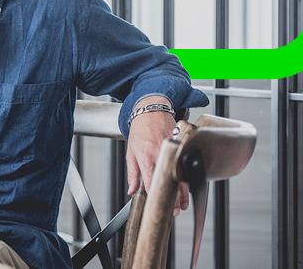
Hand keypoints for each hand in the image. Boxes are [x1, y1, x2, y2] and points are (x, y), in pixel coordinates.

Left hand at [126, 98, 188, 217]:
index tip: (157, 204)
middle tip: (174, 210)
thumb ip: (132, 173)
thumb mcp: (131, 152)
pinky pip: (186, 164)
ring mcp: (173, 149)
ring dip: (184, 192)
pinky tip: (187, 188)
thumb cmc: (140, 130)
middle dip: (174, 198)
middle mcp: (161, 154)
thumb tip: (132, 190)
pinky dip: (187, 178)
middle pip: (170, 180)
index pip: (151, 181)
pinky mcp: (182, 145)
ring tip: (183, 204)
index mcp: (146, 156)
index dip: (155, 195)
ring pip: (182, 175)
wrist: (151, 110)